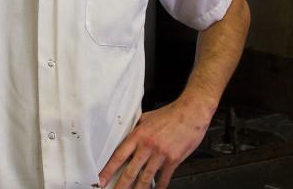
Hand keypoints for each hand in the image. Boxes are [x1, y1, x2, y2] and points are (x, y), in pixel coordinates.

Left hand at [98, 97, 214, 188]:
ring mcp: (161, 154)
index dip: (108, 170)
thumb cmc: (170, 114)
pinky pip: (164, 178)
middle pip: (130, 171)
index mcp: (138, 134)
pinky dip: (159, 187)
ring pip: (145, 178)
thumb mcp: (147, 117)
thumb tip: (126, 136)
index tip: (101, 179)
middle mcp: (147, 145)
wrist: (191, 111)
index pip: (118, 156)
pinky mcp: (173, 160)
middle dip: (120, 186)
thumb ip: (136, 129)